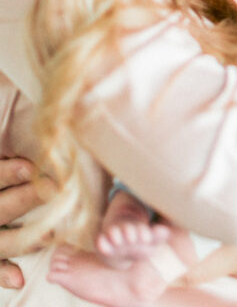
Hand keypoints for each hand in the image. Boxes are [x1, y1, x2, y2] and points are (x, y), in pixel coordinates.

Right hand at [0, 158, 54, 289]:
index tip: (30, 167)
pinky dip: (3, 274)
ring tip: (49, 235)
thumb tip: (51, 136)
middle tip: (53, 190)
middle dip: (26, 199)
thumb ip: (16, 157)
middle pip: (2, 207)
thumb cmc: (7, 180)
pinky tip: (19, 278)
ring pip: (2, 240)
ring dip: (25, 239)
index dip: (9, 172)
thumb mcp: (4, 165)